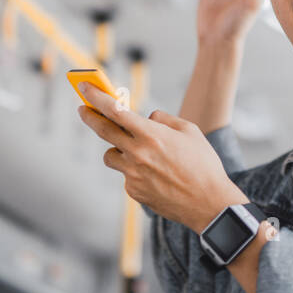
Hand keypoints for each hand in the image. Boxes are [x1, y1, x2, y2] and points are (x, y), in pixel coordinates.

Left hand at [75, 80, 245, 232]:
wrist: (209, 204)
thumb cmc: (203, 165)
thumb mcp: (190, 132)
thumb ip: (164, 120)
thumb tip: (147, 118)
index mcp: (151, 135)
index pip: (115, 111)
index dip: (97, 97)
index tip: (85, 88)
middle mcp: (137, 154)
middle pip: (103, 131)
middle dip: (90, 116)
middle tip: (83, 109)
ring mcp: (133, 175)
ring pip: (111, 156)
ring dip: (117, 149)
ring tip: (135, 151)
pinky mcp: (134, 191)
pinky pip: (126, 175)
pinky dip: (135, 171)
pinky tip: (156, 175)